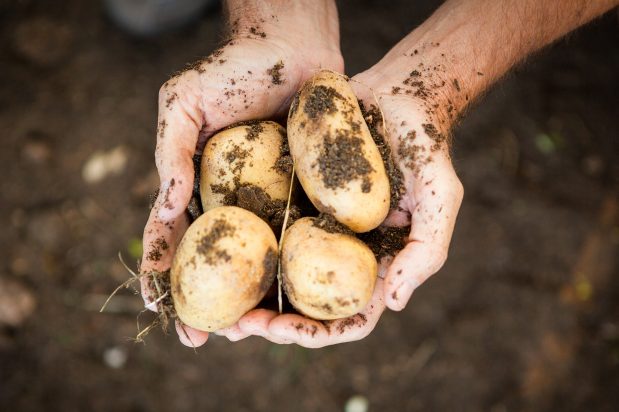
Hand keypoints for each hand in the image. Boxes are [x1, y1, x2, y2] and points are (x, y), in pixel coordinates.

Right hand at [140, 1, 342, 346]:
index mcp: (196, 186)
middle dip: (209, 302)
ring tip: (251, 329)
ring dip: (252, 297)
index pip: (174, 238)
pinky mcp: (307, 194)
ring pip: (260, 258)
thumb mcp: (184, 104)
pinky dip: (297, 265)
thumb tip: (164, 209)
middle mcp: (234, 201)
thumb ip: (170, 153)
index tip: (159, 310)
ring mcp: (271, 201)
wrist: (292, 47)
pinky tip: (296, 293)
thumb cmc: (232, 69)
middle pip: (218, 261)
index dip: (163, 274)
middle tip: (208, 338)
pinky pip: (301, 233)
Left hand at [235, 68, 462, 347]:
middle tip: (238, 325)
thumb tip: (395, 303)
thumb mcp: (440, 197)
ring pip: (277, 275)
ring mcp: (313, 226)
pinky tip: (210, 251)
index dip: (317, 333)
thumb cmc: (424, 147)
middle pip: (304, 305)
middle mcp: (339, 252)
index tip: (286, 332)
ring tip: (215, 304)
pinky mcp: (291, 198)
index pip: (347, 316)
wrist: (396, 96)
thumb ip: (426, 250)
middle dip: (271, 323)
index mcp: (374, 264)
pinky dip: (239, 248)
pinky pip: (262, 228)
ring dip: (246, 295)